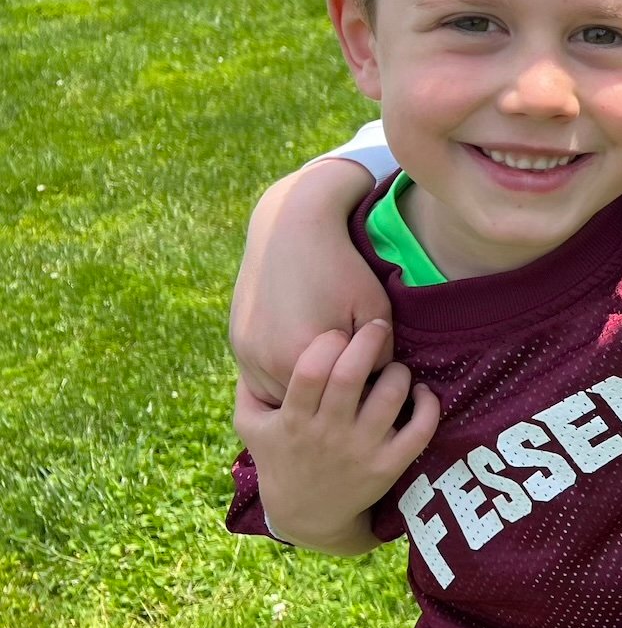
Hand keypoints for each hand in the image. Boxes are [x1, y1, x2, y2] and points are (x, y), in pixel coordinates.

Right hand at [231, 158, 389, 404]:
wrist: (291, 226)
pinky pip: (260, 374)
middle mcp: (266, 361)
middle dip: (328, 395)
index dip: (356, 395)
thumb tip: (375, 386)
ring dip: (302, 388)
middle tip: (349, 376)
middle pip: (306, 401)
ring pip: (280, 392)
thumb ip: (378, 356)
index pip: (337, 401)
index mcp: (302, 359)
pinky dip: (282, 372)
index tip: (371, 383)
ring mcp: (245, 352)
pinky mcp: (237, 340)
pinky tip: (303, 352)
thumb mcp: (374, 310)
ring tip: (327, 366)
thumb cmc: (342, 266)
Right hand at [234, 322, 438, 552]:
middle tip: (378, 327)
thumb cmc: (281, 460)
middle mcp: (328, 433)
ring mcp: (361, 450)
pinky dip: (427, 404)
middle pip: (351, 376)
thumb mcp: (252, 428)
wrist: (308, 516)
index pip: (310, 371)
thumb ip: (248, 389)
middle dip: (368, 342)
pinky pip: (420, 429)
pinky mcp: (389, 466)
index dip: (327, 343)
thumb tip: (252, 349)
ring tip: (394, 368)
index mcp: (294, 419)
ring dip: (398, 372)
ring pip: (389, 397)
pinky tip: (420, 392)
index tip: (338, 333)